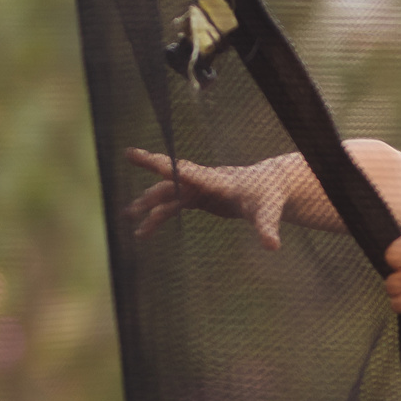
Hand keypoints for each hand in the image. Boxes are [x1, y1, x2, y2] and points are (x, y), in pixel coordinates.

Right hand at [122, 147, 295, 243]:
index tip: (156, 162)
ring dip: (147, 202)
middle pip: (173, 173)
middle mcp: (203, 180)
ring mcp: (197, 188)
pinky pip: (171, 206)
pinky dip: (156, 217)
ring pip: (166, 192)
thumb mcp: (268, 214)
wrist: (269, 188)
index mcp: (217, 180)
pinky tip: (143, 232)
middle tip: (129, 154)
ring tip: (127, 214)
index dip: (174, 169)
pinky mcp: (196, 197)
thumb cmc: (269, 198)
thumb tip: (273, 246)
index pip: (193, 173)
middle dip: (151, 164)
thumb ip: (267, 228)